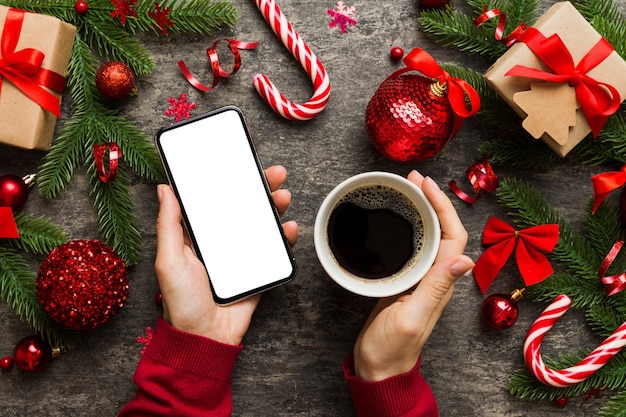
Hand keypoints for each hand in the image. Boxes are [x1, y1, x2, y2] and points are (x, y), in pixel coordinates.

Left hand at [154, 165, 297, 345]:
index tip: (239, 161)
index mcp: (199, 233)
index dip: (228, 179)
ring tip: (282, 196)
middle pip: (244, 205)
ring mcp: (242, 252)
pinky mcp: (259, 267)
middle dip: (260, 186)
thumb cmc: (181, 301)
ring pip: (262, 221)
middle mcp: (222, 239)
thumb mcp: (168, 259)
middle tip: (274, 173)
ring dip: (275, 206)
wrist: (206, 338)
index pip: (215, 199)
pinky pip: (276, 248)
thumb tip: (164, 189)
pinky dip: (285, 235)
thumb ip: (168, 224)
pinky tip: (288, 227)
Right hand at [352, 170, 473, 380]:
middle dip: (433, 200)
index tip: (427, 185)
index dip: (444, 207)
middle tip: (413, 178)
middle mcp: (435, 277)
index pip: (453, 236)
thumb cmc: (392, 348)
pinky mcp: (404, 280)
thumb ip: (435, 289)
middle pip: (443, 230)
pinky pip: (413, 246)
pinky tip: (396, 218)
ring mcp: (420, 278)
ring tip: (407, 189)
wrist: (378, 367)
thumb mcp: (412, 317)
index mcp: (440, 283)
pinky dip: (408, 226)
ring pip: (428, 235)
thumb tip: (464, 259)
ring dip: (421, 210)